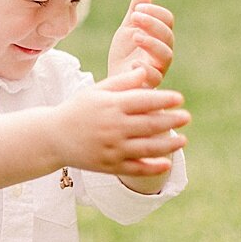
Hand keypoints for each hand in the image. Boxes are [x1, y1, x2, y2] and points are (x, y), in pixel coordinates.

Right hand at [51, 68, 189, 177]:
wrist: (53, 137)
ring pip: (148, 148)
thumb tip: (145, 72)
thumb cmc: (78, 109)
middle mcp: (113, 127)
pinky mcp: (110, 165)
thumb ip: (122, 83)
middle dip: (172, 121)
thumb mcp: (96, 91)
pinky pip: (136, 169)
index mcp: (111, 106)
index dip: (164, 100)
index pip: (144, 101)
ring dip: (169, 145)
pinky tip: (166, 163)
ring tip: (183, 140)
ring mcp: (112, 148)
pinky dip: (153, 168)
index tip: (180, 99)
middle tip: (187, 117)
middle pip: (150, 125)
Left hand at [107, 0, 175, 86]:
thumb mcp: (127, 30)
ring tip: (135, 35)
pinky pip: (155, 78)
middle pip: (168, 36)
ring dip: (152, 43)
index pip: (167, 21)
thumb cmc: (125, 55)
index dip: (155, 12)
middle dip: (152, 24)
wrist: (114, 79)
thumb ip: (136, 14)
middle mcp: (163, 51)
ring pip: (166, 55)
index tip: (136, 9)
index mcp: (159, 37)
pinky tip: (133, 63)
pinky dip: (146, 70)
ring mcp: (159, 68)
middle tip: (134, 17)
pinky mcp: (149, 84)